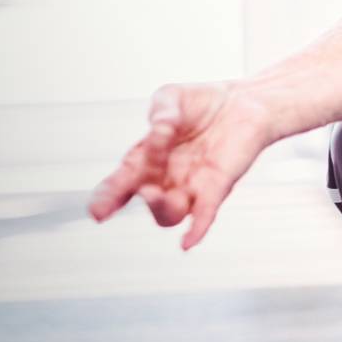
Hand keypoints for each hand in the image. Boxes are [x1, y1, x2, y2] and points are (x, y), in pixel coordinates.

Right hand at [86, 80, 272, 249]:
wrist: (243, 100)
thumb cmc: (200, 103)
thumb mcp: (171, 98)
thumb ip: (161, 114)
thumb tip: (158, 134)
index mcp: (144, 159)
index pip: (118, 184)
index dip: (106, 199)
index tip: (98, 211)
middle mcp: (164, 178)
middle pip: (147, 203)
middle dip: (142, 200)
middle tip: (147, 188)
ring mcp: (191, 185)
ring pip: (170, 214)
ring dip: (164, 209)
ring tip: (164, 195)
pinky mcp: (218, 185)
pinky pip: (205, 214)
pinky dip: (197, 228)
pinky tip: (188, 242)